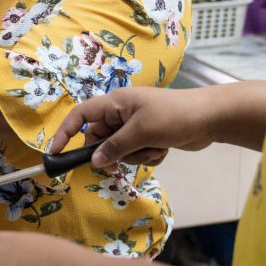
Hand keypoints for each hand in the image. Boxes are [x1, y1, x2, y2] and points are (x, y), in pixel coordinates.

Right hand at [51, 87, 214, 168]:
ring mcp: (135, 126)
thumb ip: (114, 147)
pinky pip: (136, 154)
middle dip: (112, 153)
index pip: (81, 115)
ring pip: (120, 150)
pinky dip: (147, 156)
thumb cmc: (174, 116)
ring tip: (154, 148)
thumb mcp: (141, 132)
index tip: (56, 152)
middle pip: (100, 138)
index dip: (66, 132)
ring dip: (135, 156)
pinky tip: (163, 149)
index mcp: (115, 103)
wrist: (210, 118)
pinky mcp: (148, 137)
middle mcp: (122, 113)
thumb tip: (94, 161)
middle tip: (120, 162)